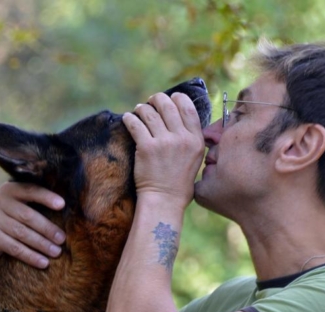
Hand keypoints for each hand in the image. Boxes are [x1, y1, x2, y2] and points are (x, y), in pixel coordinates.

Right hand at [0, 182, 65, 272]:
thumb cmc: (17, 218)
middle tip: (62, 239)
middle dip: (47, 228)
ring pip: (21, 233)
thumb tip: (69, 208)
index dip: (46, 197)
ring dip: (41, 244)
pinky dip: (30, 256)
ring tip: (56, 252)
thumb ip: (40, 204)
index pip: (30, 190)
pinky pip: (13, 247)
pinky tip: (43, 262)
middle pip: (27, 216)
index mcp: (10, 189)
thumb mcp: (25, 206)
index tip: (62, 205)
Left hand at [122, 92, 204, 210]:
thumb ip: (191, 138)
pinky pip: (135, 124)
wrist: (164, 199)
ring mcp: (164, 142)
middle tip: (151, 102)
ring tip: (138, 111)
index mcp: (196, 140)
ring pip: (149, 112)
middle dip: (157, 99)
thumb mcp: (196, 158)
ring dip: (142, 108)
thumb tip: (180, 118)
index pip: (187, 108)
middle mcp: (182, 138)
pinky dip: (130, 118)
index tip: (170, 98)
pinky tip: (128, 118)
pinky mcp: (146, 148)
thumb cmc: (179, 182)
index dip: (177, 98)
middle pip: (167, 105)